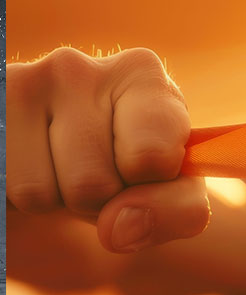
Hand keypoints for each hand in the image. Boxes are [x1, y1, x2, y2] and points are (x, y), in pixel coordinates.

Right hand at [7, 47, 209, 252]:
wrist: (73, 174)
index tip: (148, 169)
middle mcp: (74, 66)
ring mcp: (16, 86)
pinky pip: (3, 192)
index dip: (151, 186)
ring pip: (36, 193)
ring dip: (52, 202)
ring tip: (60, 171)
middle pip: (92, 184)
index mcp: (138, 73)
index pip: (151, 155)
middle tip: (97, 176)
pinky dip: (15, 202)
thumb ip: (179, 211)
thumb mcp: (179, 194)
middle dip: (98, 202)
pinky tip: (27, 169)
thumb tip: (119, 227)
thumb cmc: (135, 175)